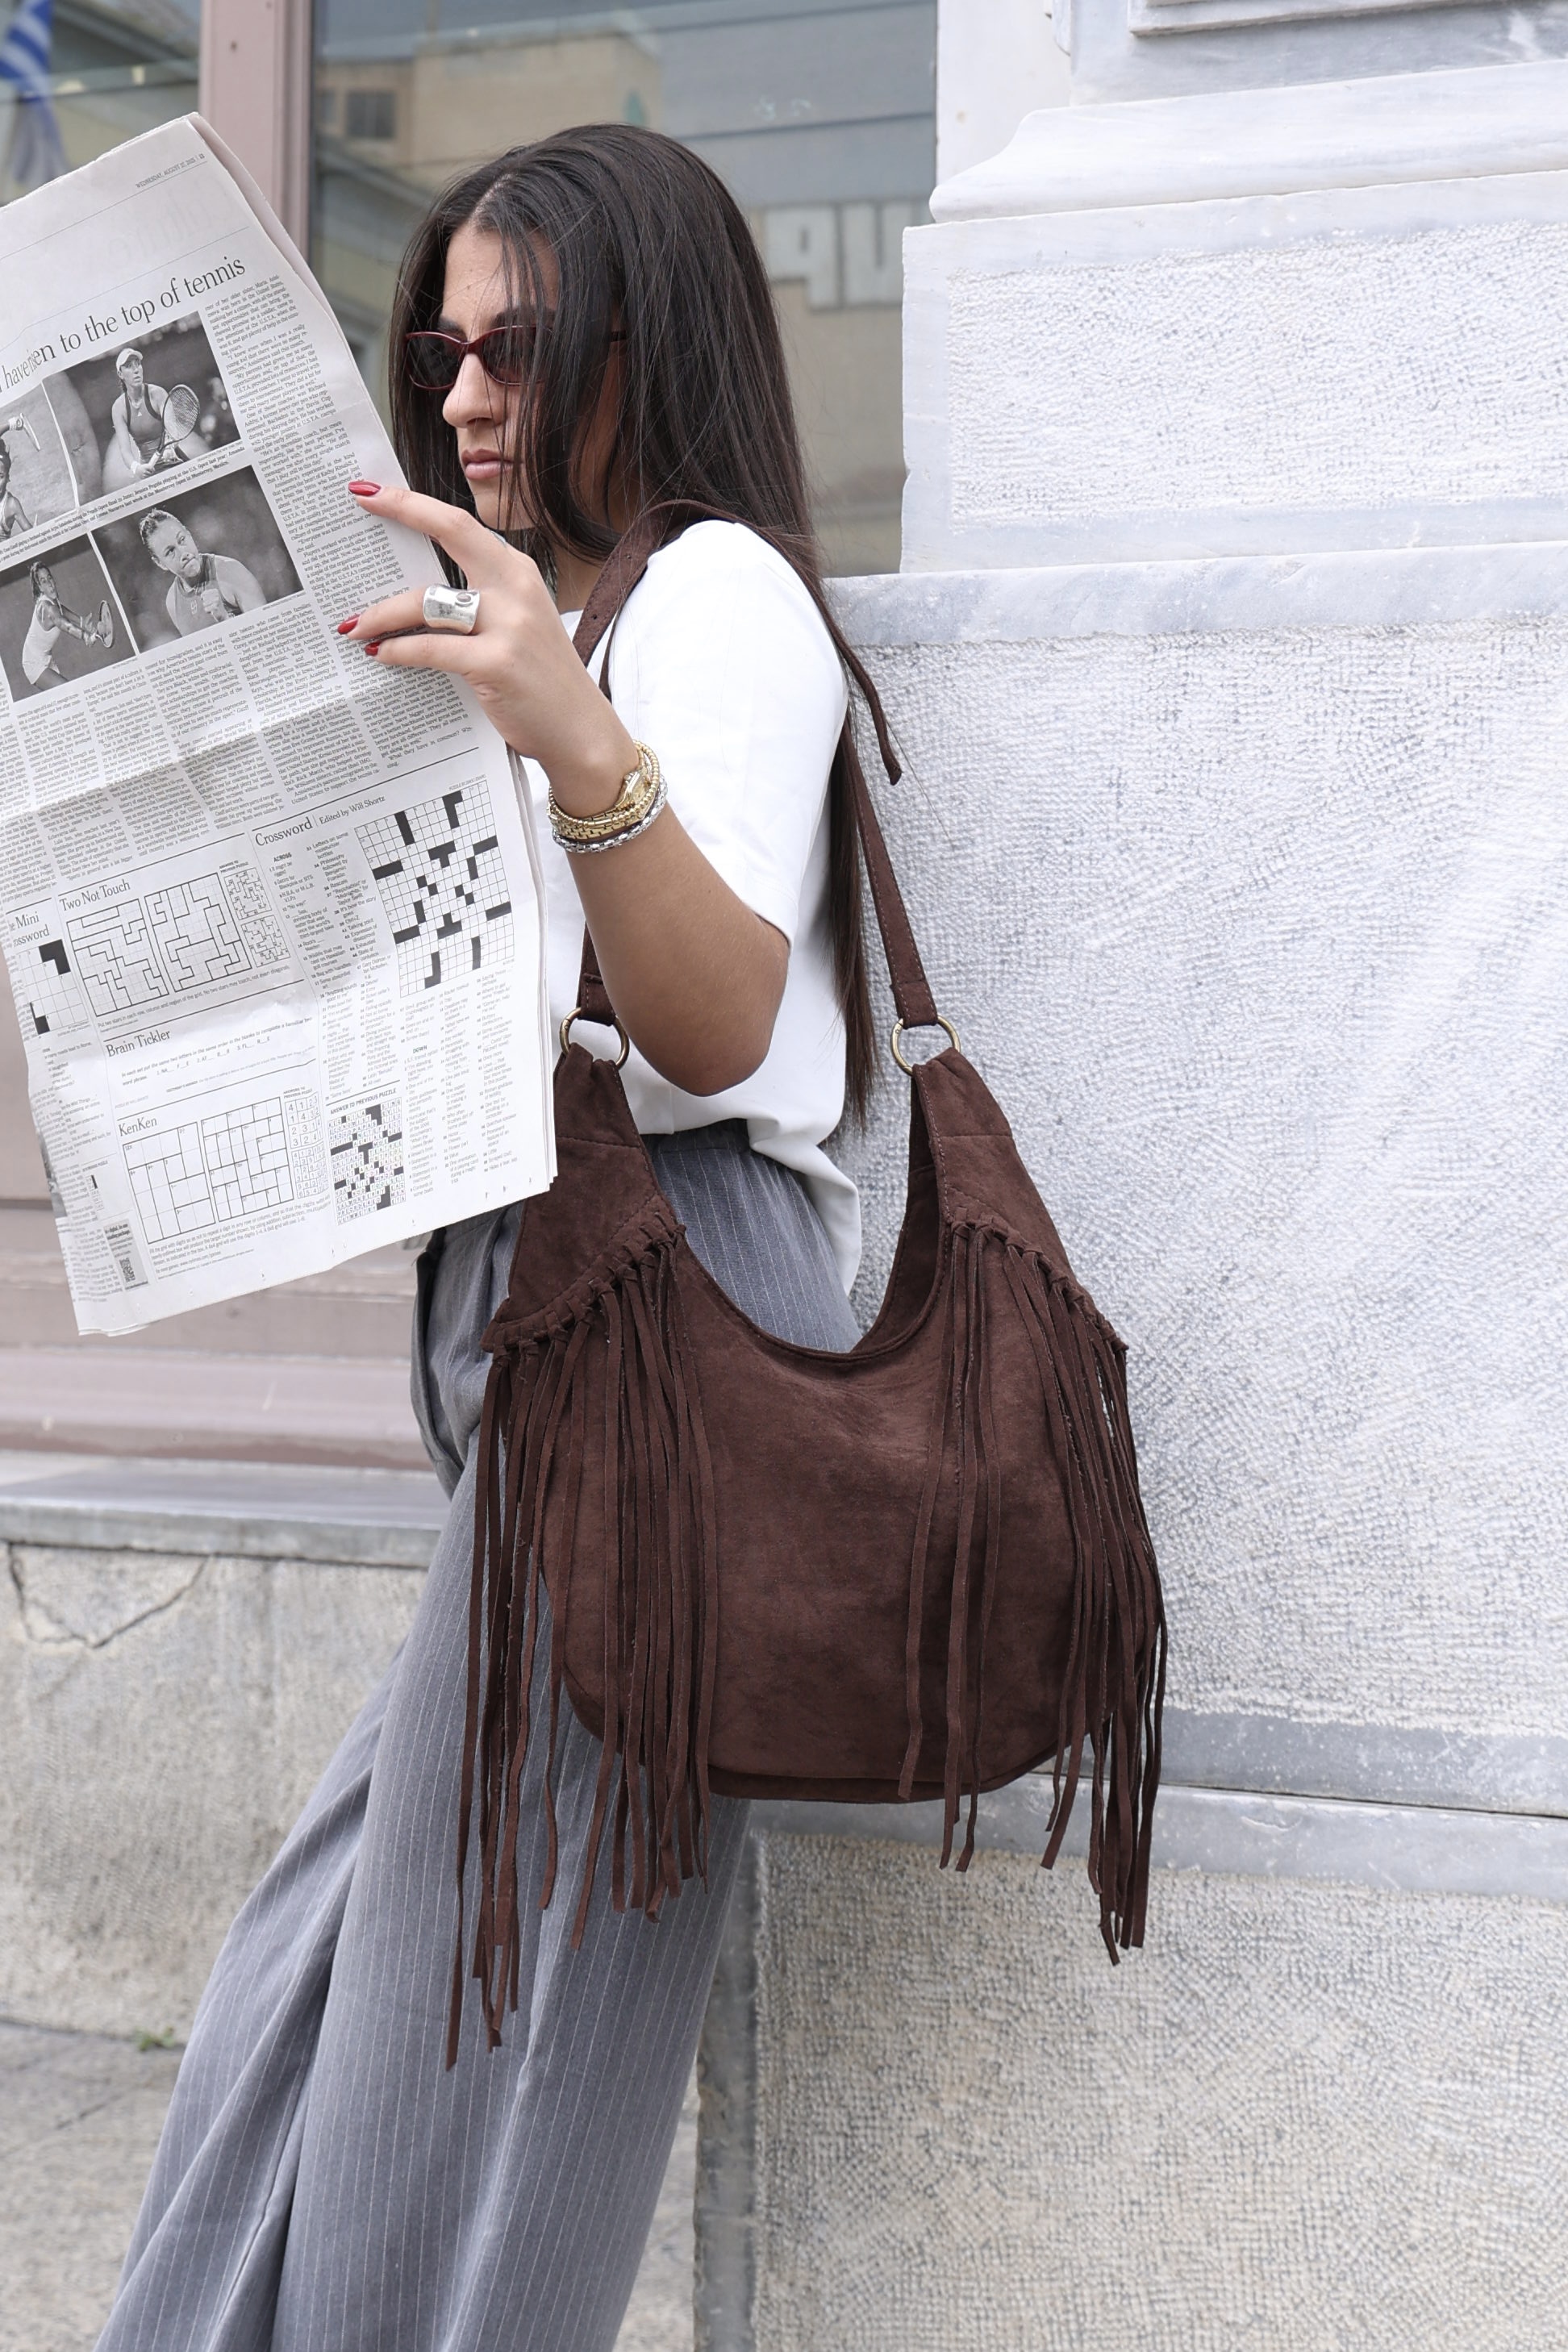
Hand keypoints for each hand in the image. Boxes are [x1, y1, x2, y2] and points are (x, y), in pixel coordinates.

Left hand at [340, 482, 636, 816]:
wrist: (581, 733)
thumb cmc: (542, 682)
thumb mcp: (519, 626)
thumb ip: (481, 602)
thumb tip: (417, 596)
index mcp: (519, 573)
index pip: (462, 524)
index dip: (415, 503)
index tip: (374, 491)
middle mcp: (517, 589)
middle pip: (451, 532)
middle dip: (402, 510)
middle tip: (361, 502)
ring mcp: (509, 625)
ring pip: (426, 601)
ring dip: (381, 613)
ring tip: (354, 626)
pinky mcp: (495, 664)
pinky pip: (429, 649)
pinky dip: (398, 650)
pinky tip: (380, 654)